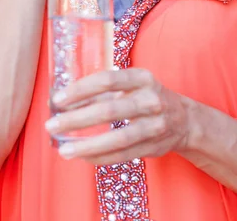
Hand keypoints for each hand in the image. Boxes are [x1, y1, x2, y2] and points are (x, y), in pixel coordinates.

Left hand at [45, 68, 191, 164]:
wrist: (184, 119)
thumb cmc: (146, 96)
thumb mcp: (131, 84)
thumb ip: (102, 91)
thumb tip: (63, 100)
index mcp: (142, 78)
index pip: (107, 80)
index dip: (81, 89)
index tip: (58, 99)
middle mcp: (150, 100)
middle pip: (110, 111)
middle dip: (77, 119)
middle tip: (52, 125)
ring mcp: (155, 125)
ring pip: (118, 139)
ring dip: (88, 146)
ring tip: (64, 150)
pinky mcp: (153, 147)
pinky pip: (123, 155)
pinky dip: (100, 157)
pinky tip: (82, 157)